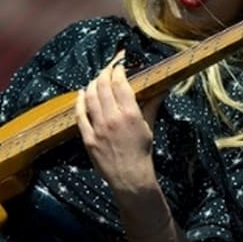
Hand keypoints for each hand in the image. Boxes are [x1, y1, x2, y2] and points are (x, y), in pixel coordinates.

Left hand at [75, 51, 164, 195]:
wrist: (130, 177)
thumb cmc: (142, 151)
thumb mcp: (149, 126)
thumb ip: (152, 104)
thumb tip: (162, 87)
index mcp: (130, 114)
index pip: (120, 83)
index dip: (118, 69)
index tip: (119, 64)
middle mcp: (112, 118)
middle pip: (103, 85)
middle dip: (104, 72)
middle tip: (107, 68)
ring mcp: (98, 128)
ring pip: (90, 96)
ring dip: (92, 84)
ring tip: (96, 79)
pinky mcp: (88, 138)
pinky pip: (80, 115)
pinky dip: (79, 101)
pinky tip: (81, 94)